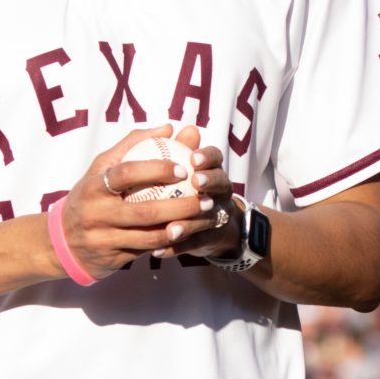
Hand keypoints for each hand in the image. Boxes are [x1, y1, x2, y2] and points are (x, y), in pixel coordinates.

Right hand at [52, 124, 233, 281]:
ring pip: (148, 236)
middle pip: (144, 210)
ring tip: (202, 218)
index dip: (156, 170)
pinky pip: (145, 251)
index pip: (126, 173)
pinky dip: (168, 243)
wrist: (62, 241)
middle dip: (181, 206)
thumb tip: (168, 128)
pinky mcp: (111, 259)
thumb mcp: (101, 168)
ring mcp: (102, 239)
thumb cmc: (90, 196)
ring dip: (180, 228)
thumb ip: (132, 145)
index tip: (183, 169)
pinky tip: (187, 234)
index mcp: (93, 185)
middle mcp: (95, 213)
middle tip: (206, 198)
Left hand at [163, 125, 243, 259]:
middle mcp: (220, 193)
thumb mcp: (181, 169)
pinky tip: (157, 251)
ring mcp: (217, 217)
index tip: (194, 157)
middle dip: (211, 182)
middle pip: (222, 184)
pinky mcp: (209, 240)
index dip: (208, 157)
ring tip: (171, 228)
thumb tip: (168, 127)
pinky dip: (176, 248)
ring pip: (207, 219)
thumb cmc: (185, 189)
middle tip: (196, 183)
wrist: (208, 227)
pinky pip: (193, 245)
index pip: (216, 158)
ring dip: (190, 223)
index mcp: (212, 171)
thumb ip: (175, 150)